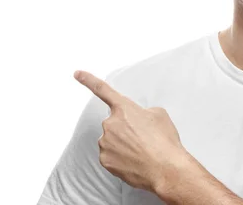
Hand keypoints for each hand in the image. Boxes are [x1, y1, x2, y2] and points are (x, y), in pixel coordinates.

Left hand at [74, 70, 187, 192]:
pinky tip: (134, 161)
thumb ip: (142, 111)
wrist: (165, 169)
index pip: (102, 89)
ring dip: (123, 144)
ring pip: (111, 140)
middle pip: (114, 123)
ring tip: (142, 152)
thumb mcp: (159, 115)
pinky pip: (110, 155)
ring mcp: (105, 142)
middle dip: (126, 129)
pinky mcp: (105, 160)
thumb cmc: (164, 142)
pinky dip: (120, 158)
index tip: (77, 73)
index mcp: (124, 108)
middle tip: (143, 139)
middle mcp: (110, 123)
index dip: (88, 80)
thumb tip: (137, 119)